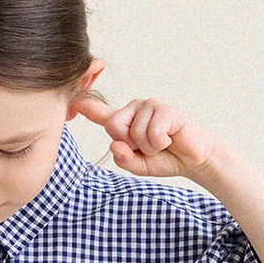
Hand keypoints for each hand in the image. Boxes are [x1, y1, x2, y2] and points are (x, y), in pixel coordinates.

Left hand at [73, 91, 217, 181]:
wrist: (192, 159)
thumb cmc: (164, 158)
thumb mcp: (138, 165)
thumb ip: (123, 158)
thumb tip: (115, 145)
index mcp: (123, 121)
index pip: (99, 113)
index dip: (85, 106)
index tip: (71, 97)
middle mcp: (133, 109)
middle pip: (113, 126)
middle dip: (130, 144)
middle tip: (148, 147)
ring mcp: (149, 106)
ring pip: (134, 133)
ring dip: (149, 147)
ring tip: (161, 143)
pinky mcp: (164, 109)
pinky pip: (152, 133)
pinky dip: (160, 143)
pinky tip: (170, 139)